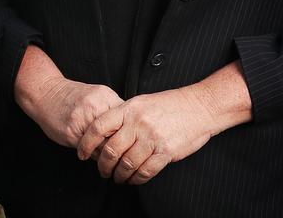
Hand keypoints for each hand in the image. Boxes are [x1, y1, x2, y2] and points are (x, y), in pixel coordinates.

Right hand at [14, 46, 122, 147]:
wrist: (44, 93)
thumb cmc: (71, 96)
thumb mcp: (95, 95)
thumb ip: (111, 108)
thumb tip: (129, 129)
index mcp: (105, 96)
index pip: (127, 121)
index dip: (130, 133)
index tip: (130, 141)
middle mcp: (95, 107)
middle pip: (118, 134)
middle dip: (120, 146)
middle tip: (121, 152)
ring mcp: (82, 121)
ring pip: (105, 145)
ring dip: (108, 154)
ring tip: (108, 155)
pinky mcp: (71, 133)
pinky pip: (91, 150)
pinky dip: (95, 153)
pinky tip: (93, 150)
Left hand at [76, 62, 251, 184]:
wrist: (200, 107)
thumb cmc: (169, 104)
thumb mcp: (141, 102)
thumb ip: (123, 115)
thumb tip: (104, 130)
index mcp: (128, 109)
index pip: (98, 127)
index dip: (86, 143)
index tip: (82, 153)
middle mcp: (137, 124)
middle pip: (110, 150)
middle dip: (102, 165)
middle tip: (101, 171)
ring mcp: (152, 138)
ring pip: (127, 164)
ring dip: (119, 175)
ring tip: (117, 178)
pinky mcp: (166, 151)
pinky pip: (146, 170)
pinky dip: (137, 179)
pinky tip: (134, 180)